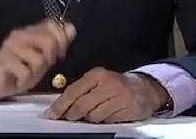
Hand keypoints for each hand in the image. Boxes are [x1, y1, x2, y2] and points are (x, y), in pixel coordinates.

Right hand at [0, 19, 75, 100]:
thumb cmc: (18, 71)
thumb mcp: (43, 59)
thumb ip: (57, 44)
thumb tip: (71, 28)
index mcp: (30, 32)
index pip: (52, 24)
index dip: (61, 39)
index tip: (58, 54)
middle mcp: (19, 35)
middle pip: (49, 41)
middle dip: (49, 58)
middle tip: (40, 67)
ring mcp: (10, 46)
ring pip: (39, 59)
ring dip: (35, 72)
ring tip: (26, 74)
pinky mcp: (4, 59)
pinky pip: (26, 71)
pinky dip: (25, 80)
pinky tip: (18, 79)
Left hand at [44, 68, 169, 122]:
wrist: (144, 88)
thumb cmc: (115, 85)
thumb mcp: (97, 81)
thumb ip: (80, 90)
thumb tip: (60, 106)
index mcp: (96, 75)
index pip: (73, 91)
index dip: (60, 105)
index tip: (51, 114)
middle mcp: (108, 84)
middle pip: (82, 106)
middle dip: (72, 114)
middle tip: (69, 117)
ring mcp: (120, 97)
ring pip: (94, 116)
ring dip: (90, 118)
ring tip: (95, 112)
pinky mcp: (129, 109)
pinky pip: (108, 121)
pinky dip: (104, 120)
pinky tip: (108, 114)